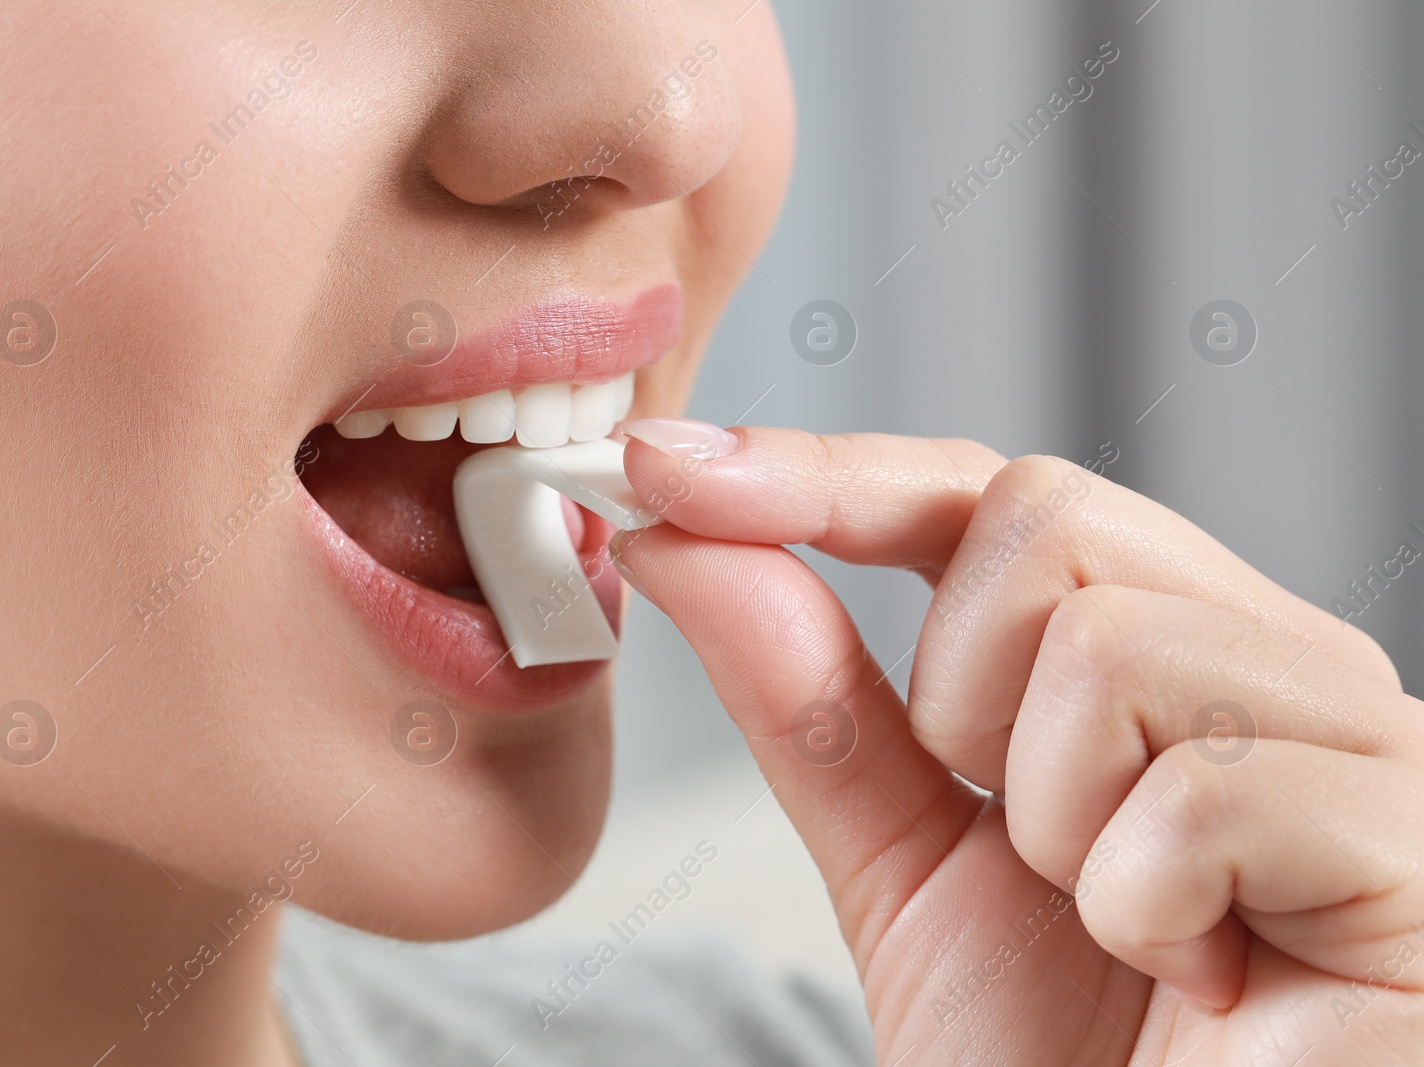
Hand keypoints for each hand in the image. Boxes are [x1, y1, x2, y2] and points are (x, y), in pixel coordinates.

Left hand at [611, 422, 1423, 1065]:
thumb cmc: (1057, 1062)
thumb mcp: (896, 856)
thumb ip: (807, 695)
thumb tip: (686, 533)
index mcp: (1165, 642)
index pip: (988, 492)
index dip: (823, 475)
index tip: (665, 468)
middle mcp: (1273, 657)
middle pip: (1044, 518)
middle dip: (961, 699)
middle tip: (1018, 842)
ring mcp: (1361, 737)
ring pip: (1110, 643)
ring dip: (1049, 818)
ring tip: (1116, 922)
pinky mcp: (1412, 839)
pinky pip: (1201, 793)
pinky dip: (1141, 906)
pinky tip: (1204, 977)